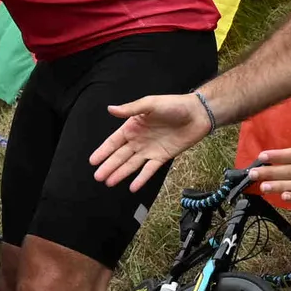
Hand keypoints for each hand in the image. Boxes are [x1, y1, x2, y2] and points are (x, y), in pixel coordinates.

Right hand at [90, 89, 217, 188]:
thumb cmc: (174, 105)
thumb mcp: (150, 104)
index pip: (114, 141)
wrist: (197, 114)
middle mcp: (139, 140)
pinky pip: (149, 170)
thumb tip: (110, 109)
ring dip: (120, 173)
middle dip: (108, 166)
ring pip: (131, 165)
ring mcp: (150, 150)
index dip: (103, 151)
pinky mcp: (162, 157)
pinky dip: (141, 179)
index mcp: (133, 126)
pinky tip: (133, 187)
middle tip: (97, 177)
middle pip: (120, 156)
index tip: (92, 161)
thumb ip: (130, 109)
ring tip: (109, 183)